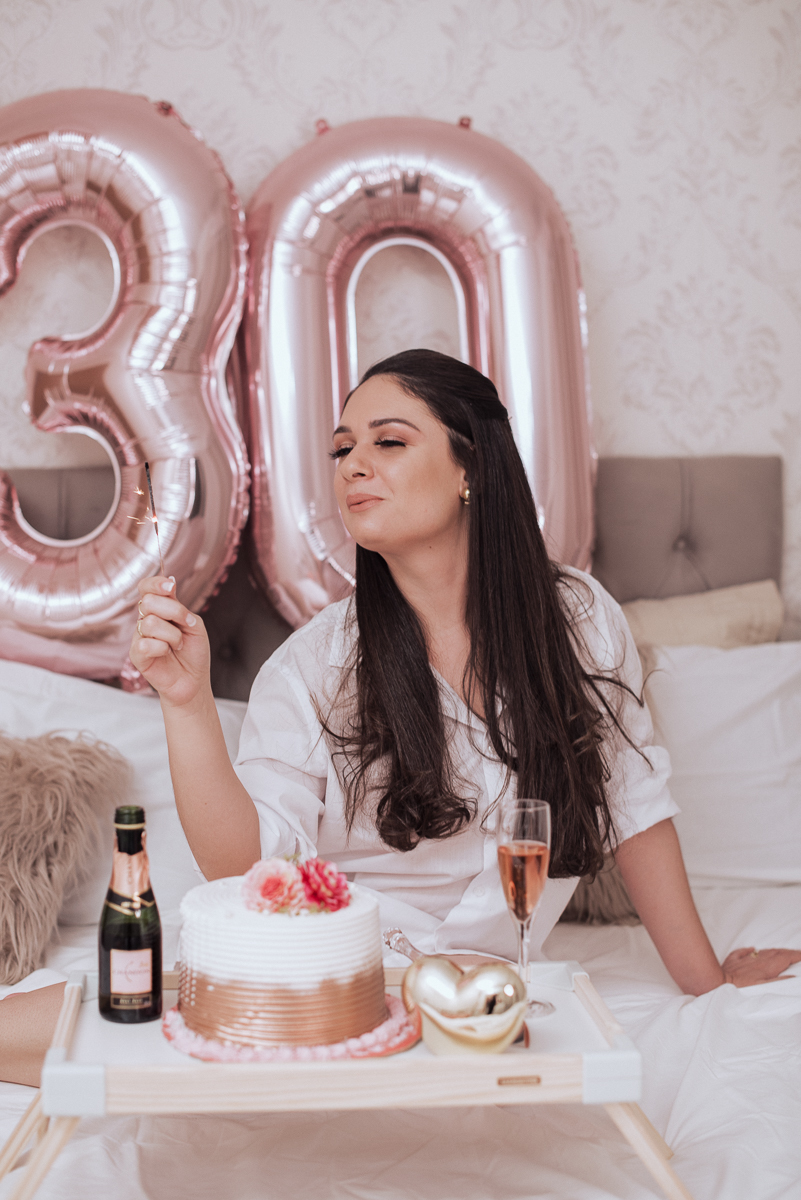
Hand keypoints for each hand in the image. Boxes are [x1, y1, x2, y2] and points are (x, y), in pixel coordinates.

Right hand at [129, 576, 210, 709]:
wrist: (193, 680)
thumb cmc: (193, 652)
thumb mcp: (194, 624)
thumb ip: (180, 606)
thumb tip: (170, 583)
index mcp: (159, 609)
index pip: (146, 588)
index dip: (155, 584)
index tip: (170, 588)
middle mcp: (146, 619)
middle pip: (149, 602)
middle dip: (174, 611)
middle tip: (187, 625)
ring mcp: (139, 637)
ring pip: (150, 623)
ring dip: (173, 635)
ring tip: (178, 645)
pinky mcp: (136, 654)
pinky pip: (145, 644)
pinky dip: (163, 648)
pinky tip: (167, 654)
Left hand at [721, 946, 800, 986]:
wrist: (716, 985)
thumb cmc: (739, 990)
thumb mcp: (762, 988)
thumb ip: (778, 982)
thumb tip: (792, 976)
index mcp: (765, 968)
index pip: (784, 958)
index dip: (795, 956)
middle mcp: (755, 961)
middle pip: (775, 953)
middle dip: (787, 952)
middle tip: (796, 953)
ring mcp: (743, 960)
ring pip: (761, 952)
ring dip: (772, 952)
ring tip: (780, 952)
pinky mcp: (731, 962)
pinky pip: (741, 953)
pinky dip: (748, 950)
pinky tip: (751, 949)